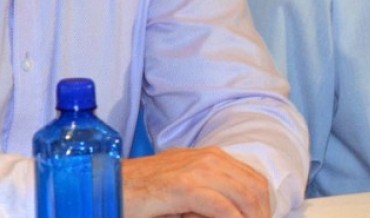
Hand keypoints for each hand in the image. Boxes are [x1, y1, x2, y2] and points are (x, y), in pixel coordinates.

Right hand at [122, 146, 270, 217]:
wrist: (106, 185)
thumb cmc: (142, 194)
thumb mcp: (182, 193)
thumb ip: (208, 198)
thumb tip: (234, 213)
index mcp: (211, 157)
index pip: (253, 180)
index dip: (263, 206)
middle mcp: (209, 158)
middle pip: (254, 188)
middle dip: (262, 214)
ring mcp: (196, 170)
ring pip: (244, 196)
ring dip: (251, 217)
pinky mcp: (183, 187)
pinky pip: (221, 207)